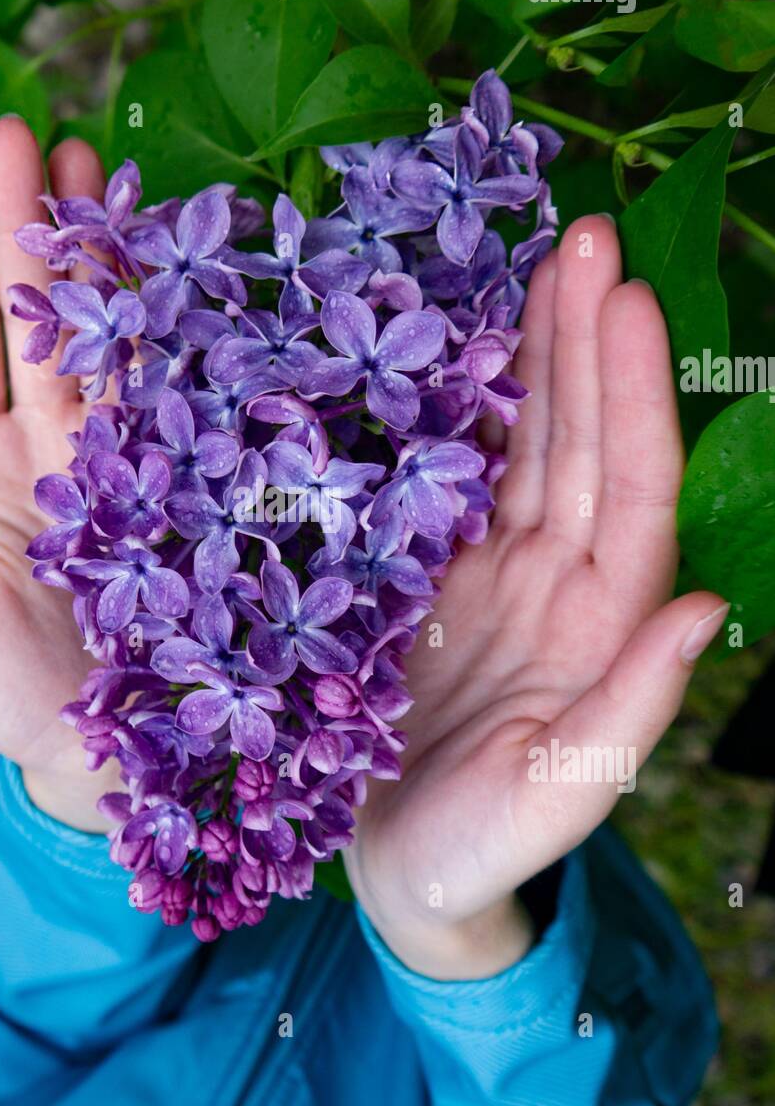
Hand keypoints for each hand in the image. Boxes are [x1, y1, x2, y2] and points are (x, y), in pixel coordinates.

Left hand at [0, 118, 118, 829]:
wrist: (120, 758)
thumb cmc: (21, 691)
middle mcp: (55, 447)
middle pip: (41, 320)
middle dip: (31, 229)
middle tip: (31, 135)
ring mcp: (126, 458)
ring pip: (110, 338)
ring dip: (100, 257)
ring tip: (95, 170)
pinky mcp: (186, 482)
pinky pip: (175, 395)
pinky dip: (170, 330)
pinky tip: (167, 263)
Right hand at [343, 216, 727, 978]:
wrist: (397, 871)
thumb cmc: (478, 850)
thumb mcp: (553, 797)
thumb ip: (629, 711)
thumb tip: (707, 607)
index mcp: (599, 631)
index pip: (631, 494)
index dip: (632, 396)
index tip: (626, 300)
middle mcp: (562, 585)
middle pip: (591, 445)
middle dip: (592, 340)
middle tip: (586, 233)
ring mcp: (504, 574)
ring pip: (539, 444)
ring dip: (548, 353)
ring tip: (553, 258)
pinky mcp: (444, 575)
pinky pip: (473, 475)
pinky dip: (482, 406)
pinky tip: (483, 345)